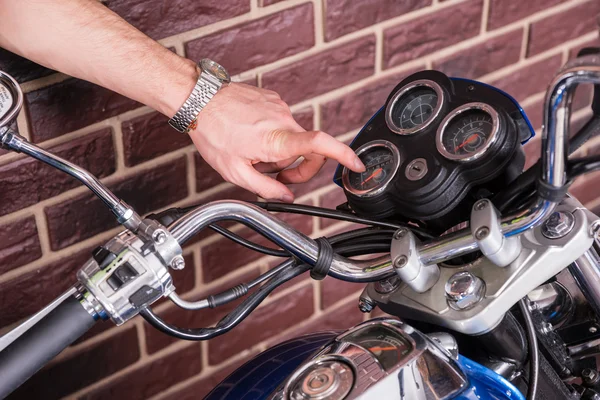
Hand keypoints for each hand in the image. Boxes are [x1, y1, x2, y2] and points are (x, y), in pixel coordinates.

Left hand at [188, 83, 365, 201]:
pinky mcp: (273, 99)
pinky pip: (281, 123)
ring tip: (254, 154)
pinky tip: (251, 137)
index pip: (320, 145)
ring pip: (292, 138)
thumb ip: (266, 188)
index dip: (343, 155)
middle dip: (297, 167)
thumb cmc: (213, 133)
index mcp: (277, 140)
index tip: (357, 164)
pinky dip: (272, 136)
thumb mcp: (235, 172)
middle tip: (277, 177)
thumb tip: (285, 196)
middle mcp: (283, 120)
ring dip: (280, 152)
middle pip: (307, 150)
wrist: (199, 99)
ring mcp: (279, 107)